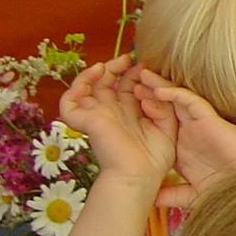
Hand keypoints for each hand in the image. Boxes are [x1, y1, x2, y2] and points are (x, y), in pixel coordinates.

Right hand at [60, 56, 173, 187]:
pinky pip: (68, 105)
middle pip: (104, 84)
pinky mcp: (86, 123)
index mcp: (129, 114)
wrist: (140, 176)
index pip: (125, 87)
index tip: (143, 64)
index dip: (132, 73)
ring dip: (90, 74)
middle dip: (114, 68)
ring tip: (104, 67)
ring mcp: (97, 117)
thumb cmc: (155, 158)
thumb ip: (162, 103)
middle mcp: (111, 113)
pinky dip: (73, 91)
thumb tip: (147, 84)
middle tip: (126, 59)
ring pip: (83, 90)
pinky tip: (88, 82)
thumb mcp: (167, 124)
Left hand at [132, 70, 235, 207]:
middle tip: (125, 84)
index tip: (119, 112)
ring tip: (139, 77)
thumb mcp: (191, 195)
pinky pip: (190, 101)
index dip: (140, 118)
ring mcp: (198, 123)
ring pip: (175, 100)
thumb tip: (150, 201)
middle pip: (164, 109)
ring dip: (157, 88)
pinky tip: (159, 90)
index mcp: (181, 147)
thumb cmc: (228, 189)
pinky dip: (175, 94)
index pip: (157, 127)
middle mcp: (188, 132)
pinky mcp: (209, 118)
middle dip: (146, 96)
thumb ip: (171, 196)